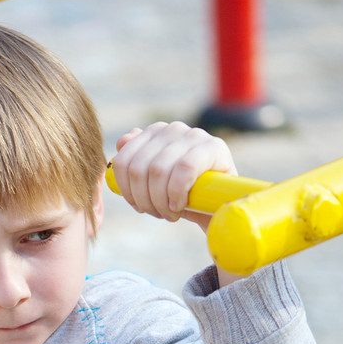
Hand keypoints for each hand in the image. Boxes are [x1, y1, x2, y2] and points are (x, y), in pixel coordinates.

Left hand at [111, 122, 236, 230]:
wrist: (219, 207)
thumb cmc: (185, 195)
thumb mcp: (155, 184)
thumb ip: (136, 163)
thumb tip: (122, 141)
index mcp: (154, 134)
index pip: (124, 160)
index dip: (126, 190)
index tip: (139, 206)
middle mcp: (172, 129)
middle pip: (138, 168)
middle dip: (144, 199)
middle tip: (157, 214)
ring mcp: (193, 135)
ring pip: (158, 170)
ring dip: (160, 201)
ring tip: (170, 214)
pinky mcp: (214, 146)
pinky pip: (184, 169)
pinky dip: (177, 193)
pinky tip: (180, 205)